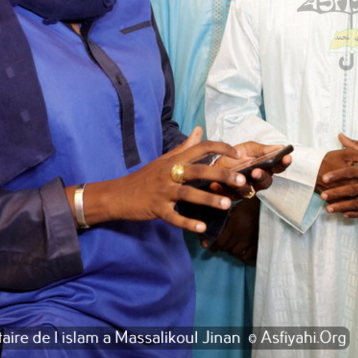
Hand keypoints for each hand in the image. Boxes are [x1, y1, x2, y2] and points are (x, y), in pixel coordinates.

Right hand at [71, 127, 249, 233]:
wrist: (117, 195)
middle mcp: (169, 173)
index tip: (238, 153)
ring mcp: (163, 191)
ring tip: (226, 204)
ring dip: (208, 199)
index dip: (221, 148)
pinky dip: (187, 222)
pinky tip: (201, 227)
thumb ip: (184, 147)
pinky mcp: (156, 208)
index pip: (200, 147)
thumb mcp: (164, 159)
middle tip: (240, 180)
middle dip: (220, 174)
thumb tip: (199, 130)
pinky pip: (173, 216)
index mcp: (174, 160)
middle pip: (198, 170)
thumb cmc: (145, 177)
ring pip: (188, 193)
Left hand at [206, 197, 259, 263]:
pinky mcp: (258, 243)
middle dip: (222, 248)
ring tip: (230, 248)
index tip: (211, 249)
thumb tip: (218, 230)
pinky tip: (240, 253)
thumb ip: (227, 221)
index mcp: (235, 225)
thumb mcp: (235, 210)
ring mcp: (250, 240)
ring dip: (231, 251)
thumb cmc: (249, 205)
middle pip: (227, 248)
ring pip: (235, 252)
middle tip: (220, 247)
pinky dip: (241, 256)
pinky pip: (247, 256)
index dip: (214, 246)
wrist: (266, 205)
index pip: (220, 241)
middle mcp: (242, 234)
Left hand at [212, 141, 292, 194]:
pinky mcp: (230, 195)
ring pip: (248, 190)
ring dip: (244, 185)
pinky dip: (222, 189)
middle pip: (265, 182)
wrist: (213, 164)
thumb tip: (280, 147)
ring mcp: (245, 189)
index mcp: (264, 167)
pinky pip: (228, 195)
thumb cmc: (234, 157)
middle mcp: (257, 180)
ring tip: (239, 179)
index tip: (287, 157)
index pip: (277, 167)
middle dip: (262, 176)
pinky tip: (217, 185)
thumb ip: (262, 149)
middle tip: (257, 171)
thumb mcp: (248, 148)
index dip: (283, 163)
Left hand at [318, 134, 357, 218]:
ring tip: (329, 209)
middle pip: (353, 189)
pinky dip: (355, 214)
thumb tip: (340, 136)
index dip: (337, 175)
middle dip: (337, 193)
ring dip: (343, 207)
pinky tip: (344, 214)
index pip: (351, 172)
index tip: (324, 177)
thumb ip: (356, 145)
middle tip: (323, 195)